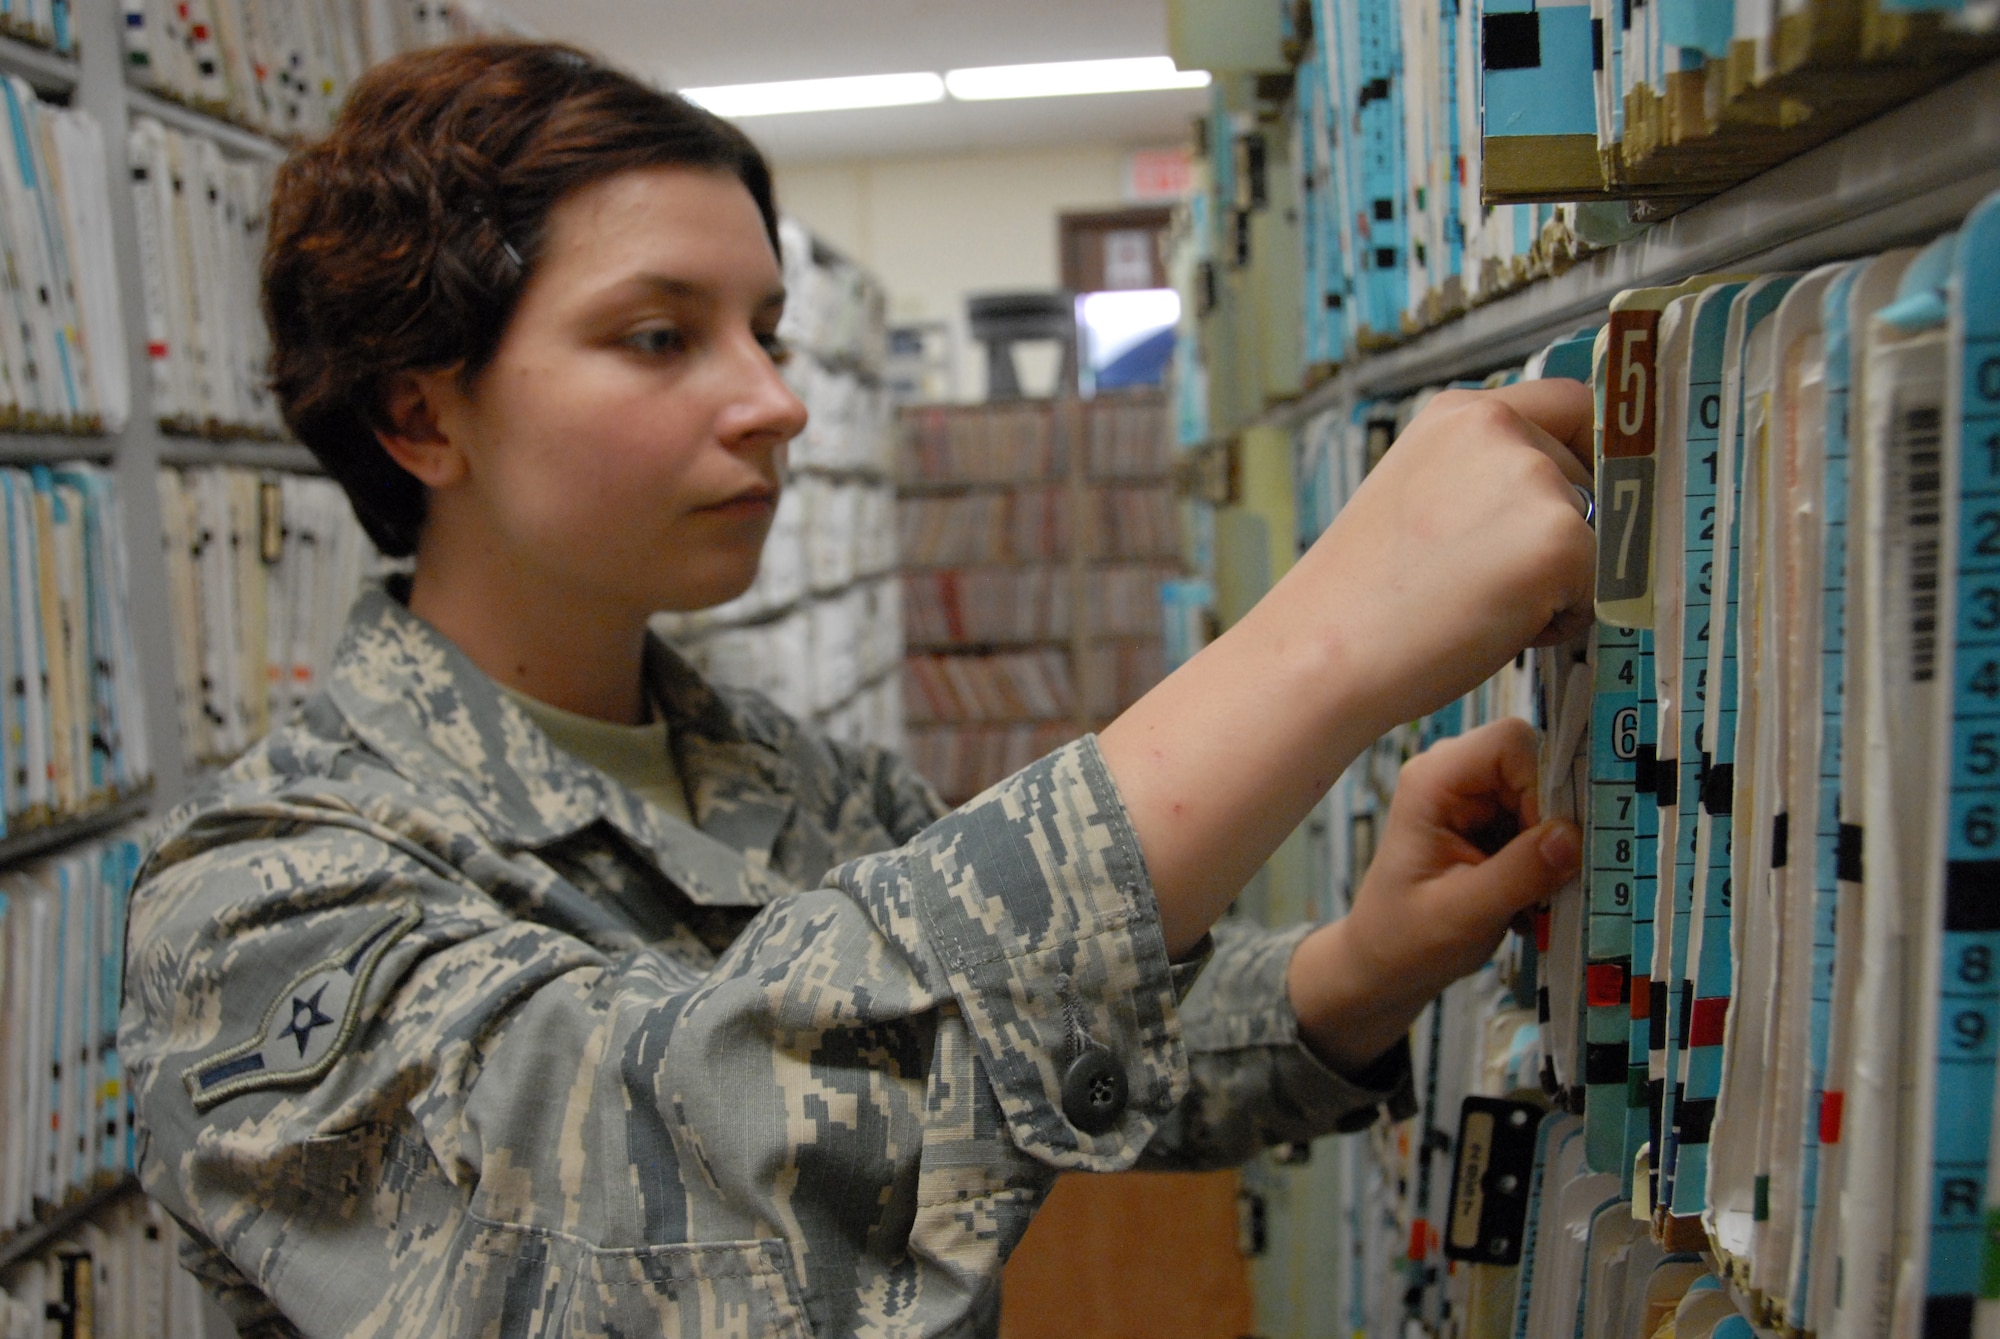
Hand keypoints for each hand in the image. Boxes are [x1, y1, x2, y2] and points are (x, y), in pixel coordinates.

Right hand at [1100, 380, 1593, 959]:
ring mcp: (1534, 480)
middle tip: (1485, 580)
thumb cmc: (1361, 599)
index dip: (1588, 451)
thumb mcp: (1417, 498)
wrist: (1323, 651)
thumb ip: (1484, 479)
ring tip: (1479, 604)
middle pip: (1591, 476)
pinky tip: (1493, 626)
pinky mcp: (1561, 539)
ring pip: (1598, 535)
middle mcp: (1500, 429)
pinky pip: (1601, 588)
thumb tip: (1560, 498)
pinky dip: (1559, 620)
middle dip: (1562, 531)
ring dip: (1560, 578)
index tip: (1589, 490)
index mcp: (1459, 414)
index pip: (1571, 404)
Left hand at [1287, 718, 1580, 1076]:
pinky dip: (1547, 861)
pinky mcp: (1491, 822)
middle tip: (1551, 880)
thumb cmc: (1404, 940)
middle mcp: (1454, 775)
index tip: (1554, 843)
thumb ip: (1519, 874)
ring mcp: (1474, 797)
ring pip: (1547, 798)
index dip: (1545, 784)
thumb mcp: (1463, 914)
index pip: (1511, 743)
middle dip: (1555, 823)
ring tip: (1533, 900)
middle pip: (1537, 766)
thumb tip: (1572, 837)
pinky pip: (1543, 824)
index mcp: (1433, 780)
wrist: (1385, 965)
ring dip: (1554, 849)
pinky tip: (1526, 902)